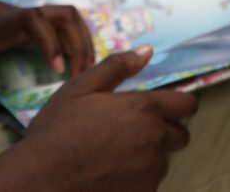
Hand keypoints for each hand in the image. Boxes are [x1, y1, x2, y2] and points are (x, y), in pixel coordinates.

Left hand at [0, 0, 94, 109]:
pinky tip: (71, 61)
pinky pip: (60, 21)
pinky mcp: (25, 17)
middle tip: (78, 76)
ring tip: (82, 70)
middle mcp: (14, 15)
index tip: (57, 70)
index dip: (51, 43)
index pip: (33, 20)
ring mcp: (22, 13)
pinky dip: (73, 38)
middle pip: (63, 14)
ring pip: (67, 14)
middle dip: (79, 44)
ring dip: (82, 40)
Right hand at [23, 47, 196, 190]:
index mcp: (143, 109)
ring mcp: (151, 171)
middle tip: (133, 132)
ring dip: (148, 156)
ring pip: (162, 160)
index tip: (168, 107)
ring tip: (115, 154)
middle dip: (165, 131)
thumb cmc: (58, 129)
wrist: (43, 178)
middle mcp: (155, 140)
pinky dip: (137, 177)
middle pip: (180, 135)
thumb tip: (147, 51)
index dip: (180, 104)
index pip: (186, 104)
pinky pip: (149, 182)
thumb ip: (117, 67)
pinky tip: (111, 172)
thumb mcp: (80, 88)